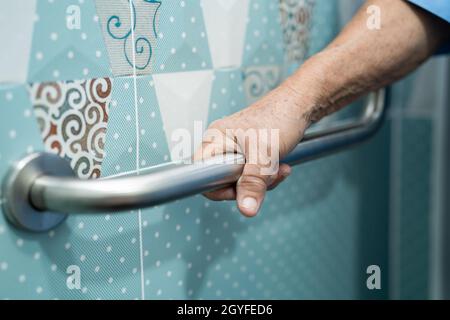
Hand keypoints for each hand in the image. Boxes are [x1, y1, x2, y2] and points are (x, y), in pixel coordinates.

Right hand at [194, 81, 312, 216]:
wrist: (300, 105)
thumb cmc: (280, 117)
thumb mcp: (265, 155)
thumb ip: (253, 183)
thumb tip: (246, 209)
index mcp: (215, 139)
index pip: (200, 174)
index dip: (218, 187)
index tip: (240, 188)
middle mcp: (222, 144)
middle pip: (222, 179)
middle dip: (248, 184)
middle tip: (267, 176)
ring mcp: (235, 148)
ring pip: (240, 178)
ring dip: (262, 180)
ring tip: (278, 168)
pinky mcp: (248, 152)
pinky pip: (251, 172)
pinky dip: (266, 174)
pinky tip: (280, 166)